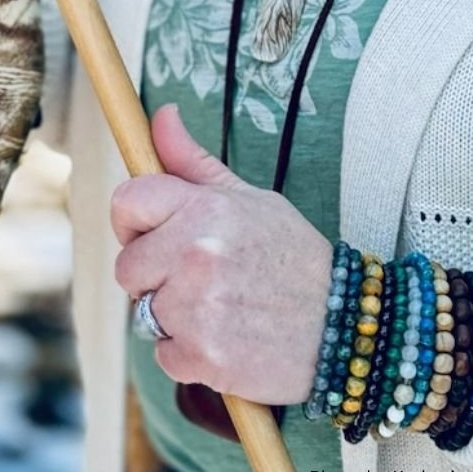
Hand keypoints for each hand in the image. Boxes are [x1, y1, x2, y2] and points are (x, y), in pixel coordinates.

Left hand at [110, 102, 334, 405]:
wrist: (345, 326)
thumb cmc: (293, 259)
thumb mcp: (251, 200)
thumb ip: (194, 162)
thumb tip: (161, 114)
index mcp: (206, 208)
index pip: (127, 202)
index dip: (134, 223)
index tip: (152, 236)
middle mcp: (197, 253)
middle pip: (128, 268)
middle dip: (155, 278)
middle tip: (202, 281)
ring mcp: (199, 307)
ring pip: (146, 315)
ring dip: (175, 319)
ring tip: (223, 310)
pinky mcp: (204, 356)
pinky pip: (165, 356)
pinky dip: (189, 356)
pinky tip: (228, 340)